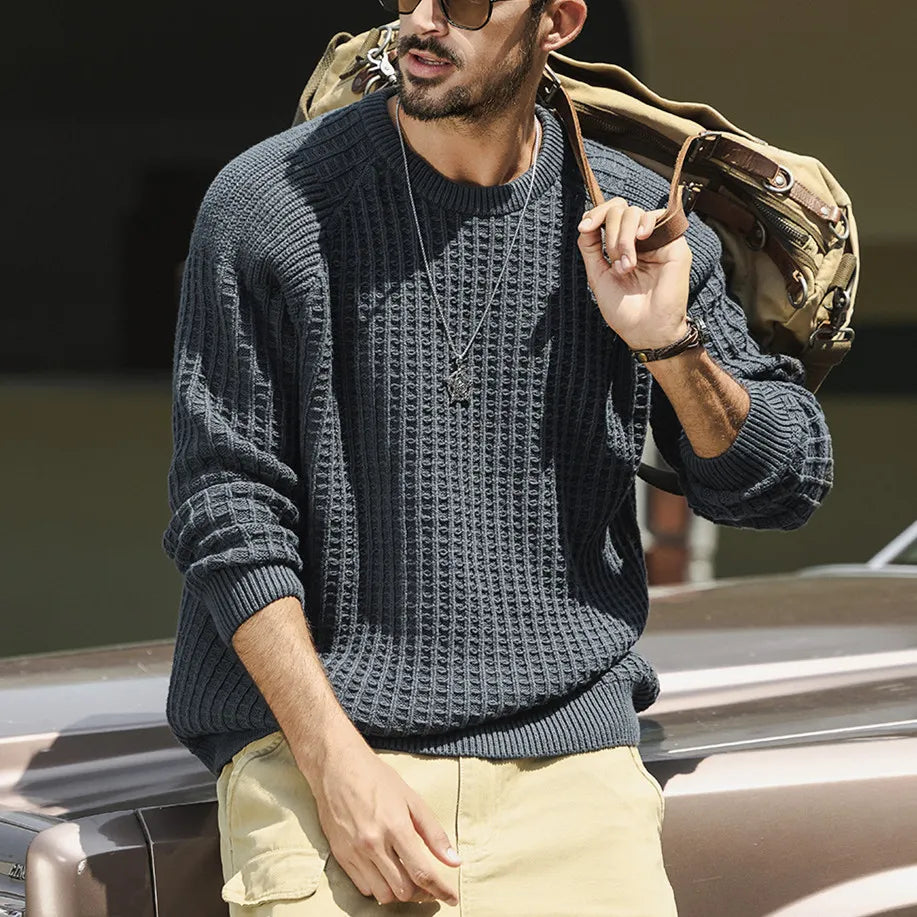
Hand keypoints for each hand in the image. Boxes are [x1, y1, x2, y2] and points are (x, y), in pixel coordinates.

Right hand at [306, 736, 460, 905]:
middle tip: (430, 886)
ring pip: (383, 894)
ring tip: (409, 881)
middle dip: (422, 893)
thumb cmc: (377, 778)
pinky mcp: (340, 856)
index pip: (422, 872)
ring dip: (400, 893)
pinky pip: (364, 887)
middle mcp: (373, 844)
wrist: (337, 767)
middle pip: (404, 890)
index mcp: (395, 827)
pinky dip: (379, 887)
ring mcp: (354, 852)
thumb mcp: (411, 799)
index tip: (452, 897)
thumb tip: (454, 860)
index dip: (441, 890)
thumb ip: (434, 833)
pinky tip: (387, 874)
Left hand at [577, 198, 691, 349]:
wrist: (645, 330)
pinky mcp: (674, 244)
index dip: (596, 214)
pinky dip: (645, 223)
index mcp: (620, 246)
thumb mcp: (598, 275)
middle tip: (615, 262)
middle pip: (620, 210)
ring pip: (635, 212)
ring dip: (624, 237)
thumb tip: (585, 222)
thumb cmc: (623, 309)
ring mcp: (656, 241)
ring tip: (627, 266)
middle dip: (610, 233)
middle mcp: (639, 241)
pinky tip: (641, 238)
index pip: (609, 215)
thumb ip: (590, 248)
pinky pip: (659, 217)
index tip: (584, 227)